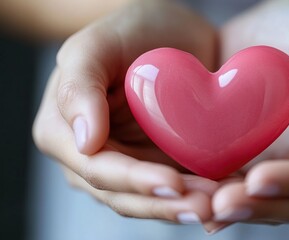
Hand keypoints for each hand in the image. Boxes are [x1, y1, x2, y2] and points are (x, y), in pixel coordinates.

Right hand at [33, 0, 219, 223]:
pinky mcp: (157, 163)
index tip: (172, 183)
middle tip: (206, 207)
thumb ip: (79, 87)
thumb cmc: (129, 30)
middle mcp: (92, 156)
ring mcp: (127, 164)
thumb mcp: (96, 44)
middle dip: (165, 204)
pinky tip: (224, 193)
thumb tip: (85, 142)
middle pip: (126, 194)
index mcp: (64, 132)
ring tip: (219, 204)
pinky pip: (176, 187)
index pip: (97, 168)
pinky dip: (198, 194)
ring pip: (152, 199)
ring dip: (185, 206)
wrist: (169, 32)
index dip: (134, 181)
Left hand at [209, 0, 288, 227]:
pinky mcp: (257, 164)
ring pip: (269, 204)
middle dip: (261, 206)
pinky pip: (242, 189)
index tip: (258, 179)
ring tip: (206, 208)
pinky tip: (198, 203)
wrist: (268, 32)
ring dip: (239, 211)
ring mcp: (288, 168)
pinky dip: (221, 200)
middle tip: (222, 204)